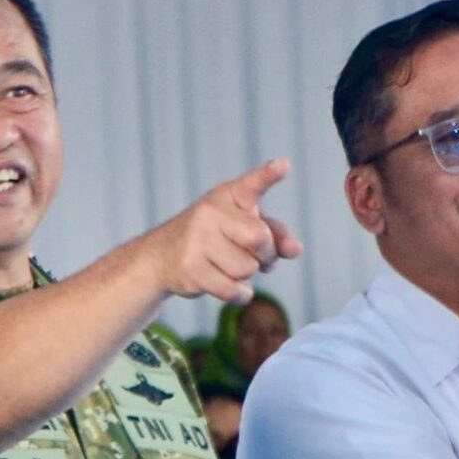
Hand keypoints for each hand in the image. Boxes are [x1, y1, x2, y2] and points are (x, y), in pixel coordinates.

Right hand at [147, 160, 304, 302]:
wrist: (162, 256)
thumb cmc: (215, 238)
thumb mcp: (243, 225)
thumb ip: (275, 233)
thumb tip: (295, 249)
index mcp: (228, 196)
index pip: (251, 185)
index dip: (268, 175)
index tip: (284, 165)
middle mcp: (210, 213)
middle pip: (259, 238)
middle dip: (266, 254)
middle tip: (258, 257)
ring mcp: (197, 241)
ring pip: (247, 268)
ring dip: (247, 275)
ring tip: (230, 266)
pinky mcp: (191, 269)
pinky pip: (234, 290)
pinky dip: (239, 293)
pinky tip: (225, 284)